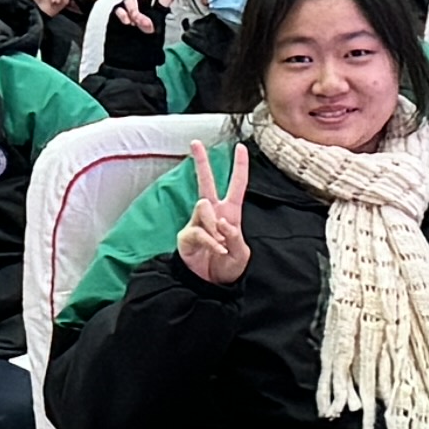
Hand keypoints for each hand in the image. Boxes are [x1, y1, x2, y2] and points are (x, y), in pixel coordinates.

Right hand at [173, 137, 252, 285]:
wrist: (211, 286)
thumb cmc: (228, 268)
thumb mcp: (241, 254)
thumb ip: (235, 237)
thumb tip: (223, 222)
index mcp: (230, 213)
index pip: (236, 185)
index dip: (240, 167)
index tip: (240, 148)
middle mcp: (212, 214)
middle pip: (206, 182)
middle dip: (200, 162)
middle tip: (195, 143)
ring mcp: (198, 223)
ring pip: (203, 206)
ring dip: (214, 224)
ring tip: (220, 244)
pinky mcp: (187, 235)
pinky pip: (198, 230)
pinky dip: (211, 241)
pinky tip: (217, 250)